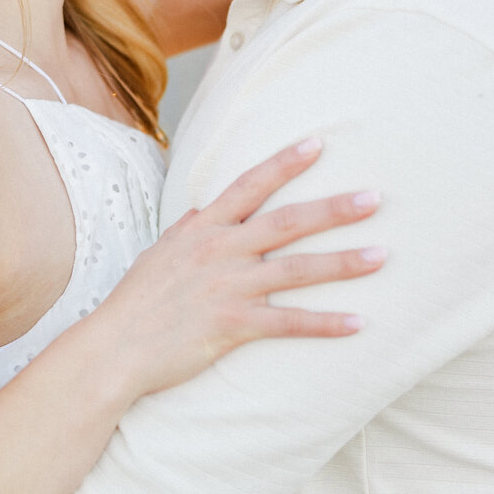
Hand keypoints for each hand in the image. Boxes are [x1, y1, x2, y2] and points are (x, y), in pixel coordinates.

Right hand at [99, 137, 383, 397]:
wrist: (112, 349)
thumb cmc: (134, 303)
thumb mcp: (159, 255)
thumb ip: (188, 230)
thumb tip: (205, 210)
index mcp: (202, 230)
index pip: (249, 186)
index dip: (285, 163)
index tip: (319, 144)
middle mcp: (218, 252)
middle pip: (287, 222)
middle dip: (334, 209)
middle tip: (376, 198)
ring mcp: (227, 288)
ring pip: (296, 270)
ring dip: (342, 263)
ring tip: (381, 256)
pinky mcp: (231, 326)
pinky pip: (288, 323)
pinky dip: (325, 324)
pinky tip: (358, 323)